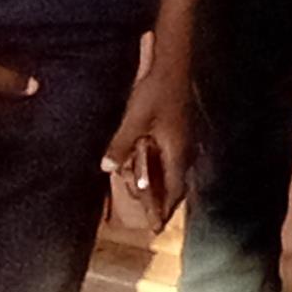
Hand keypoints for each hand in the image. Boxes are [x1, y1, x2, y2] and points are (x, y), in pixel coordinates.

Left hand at [102, 63, 192, 233]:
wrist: (173, 64)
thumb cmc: (155, 92)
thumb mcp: (135, 120)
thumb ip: (122, 145)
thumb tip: (107, 169)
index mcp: (177, 151)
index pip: (173, 189)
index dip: (164, 209)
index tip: (156, 228)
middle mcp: (184, 148)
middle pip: (177, 183)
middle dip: (164, 202)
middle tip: (153, 219)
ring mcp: (183, 138)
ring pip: (174, 170)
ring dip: (162, 186)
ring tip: (149, 198)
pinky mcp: (178, 128)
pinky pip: (171, 158)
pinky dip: (161, 170)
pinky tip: (148, 168)